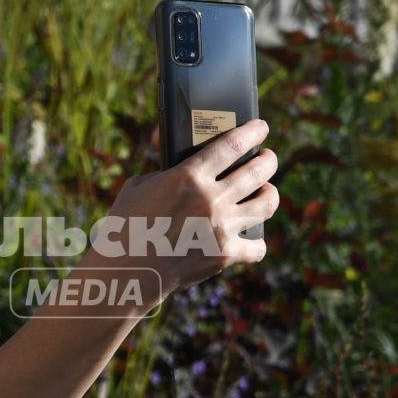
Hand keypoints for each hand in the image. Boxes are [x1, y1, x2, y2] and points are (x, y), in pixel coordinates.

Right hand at [96, 117, 278, 301]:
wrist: (127, 269)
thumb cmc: (127, 223)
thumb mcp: (140, 185)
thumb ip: (167, 171)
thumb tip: (187, 165)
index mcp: (189, 176)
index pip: (233, 145)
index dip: (253, 132)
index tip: (262, 127)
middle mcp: (211, 199)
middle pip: (258, 171)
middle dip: (269, 160)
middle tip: (267, 157)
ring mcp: (220, 228)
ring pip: (266, 204)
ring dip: (270, 193)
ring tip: (266, 191)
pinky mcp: (224, 255)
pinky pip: (257, 247)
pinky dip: (256, 243)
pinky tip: (252, 238)